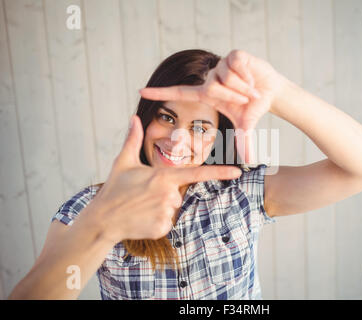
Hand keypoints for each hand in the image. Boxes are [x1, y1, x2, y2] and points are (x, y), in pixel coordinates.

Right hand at [92, 115, 241, 241]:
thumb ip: (133, 140)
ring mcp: (166, 212)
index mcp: (163, 176)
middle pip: (178, 194)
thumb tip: (134, 118)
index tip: (238, 172)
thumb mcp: (123, 162)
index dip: (219, 172)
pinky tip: (142, 220)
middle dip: (164, 195)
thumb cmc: (114, 189)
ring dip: (160, 208)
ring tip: (141, 208)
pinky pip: (166, 223)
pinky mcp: (162, 228)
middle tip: (143, 196)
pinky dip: (156, 222)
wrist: (102, 220)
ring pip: (172, 209)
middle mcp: (169, 194)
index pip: (197, 174)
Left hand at [139, 49, 285, 163]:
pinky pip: (235, 64)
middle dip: (232, 95)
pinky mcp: (234, 54)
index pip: (179, 93)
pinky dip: (248, 74)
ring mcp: (221, 65)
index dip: (161, 93)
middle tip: (248, 99)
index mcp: (208, 94)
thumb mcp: (246, 126)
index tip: (140, 92)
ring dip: (243, 87)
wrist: (271, 91)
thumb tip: (248, 163)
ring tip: (252, 88)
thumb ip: (243, 143)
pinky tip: (253, 77)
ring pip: (225, 76)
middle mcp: (211, 78)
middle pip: (212, 87)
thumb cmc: (254, 107)